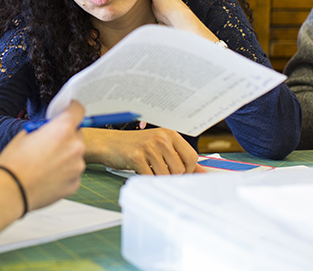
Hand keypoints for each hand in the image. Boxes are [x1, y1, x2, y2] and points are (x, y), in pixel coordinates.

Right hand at [0, 101, 86, 210]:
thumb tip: (53, 126)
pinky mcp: (75, 183)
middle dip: (66, 135)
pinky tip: (48, 175)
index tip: (68, 111)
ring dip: (65, 154)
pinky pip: (73, 171)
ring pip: (75, 154)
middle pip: (77, 133)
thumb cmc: (15, 163)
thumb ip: (45, 128)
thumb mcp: (26, 134)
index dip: (71, 109)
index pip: (78, 110)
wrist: (11, 191)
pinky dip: (64, 172)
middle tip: (49, 142)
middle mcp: (74, 147)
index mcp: (62, 129)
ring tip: (45, 162)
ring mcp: (77, 166)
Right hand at [86, 127, 205, 174]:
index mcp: (169, 134)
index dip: (187, 170)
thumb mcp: (159, 147)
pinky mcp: (137, 157)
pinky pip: (151, 177)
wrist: (109, 143)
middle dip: (172, 176)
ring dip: (158, 178)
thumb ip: (180, 158)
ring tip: (148, 170)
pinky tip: (141, 172)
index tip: (178, 172)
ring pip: (166, 175)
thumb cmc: (135, 146)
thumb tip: (203, 172)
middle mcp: (161, 138)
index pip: (191, 157)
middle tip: (159, 172)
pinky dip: (147, 180)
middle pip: (180, 169)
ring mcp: (149, 147)